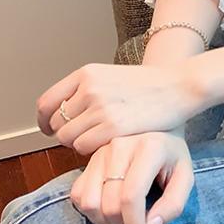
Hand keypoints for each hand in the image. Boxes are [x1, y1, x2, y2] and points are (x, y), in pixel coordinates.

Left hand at [36, 62, 202, 155]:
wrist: (178, 86)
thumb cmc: (148, 86)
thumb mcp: (111, 77)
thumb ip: (87, 91)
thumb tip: (64, 113)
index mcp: (86, 74)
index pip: (47, 102)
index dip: (46, 121)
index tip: (51, 129)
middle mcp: (89, 88)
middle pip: (57, 123)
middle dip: (66, 134)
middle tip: (85, 137)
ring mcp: (100, 107)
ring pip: (68, 138)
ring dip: (80, 143)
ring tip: (100, 139)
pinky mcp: (112, 127)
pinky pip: (84, 147)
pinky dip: (92, 150)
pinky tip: (108, 143)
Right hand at [69, 130, 193, 223]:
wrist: (157, 128)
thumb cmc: (172, 156)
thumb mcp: (185, 177)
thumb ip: (173, 204)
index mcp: (149, 147)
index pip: (132, 197)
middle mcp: (120, 145)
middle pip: (110, 204)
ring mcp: (100, 151)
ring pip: (89, 202)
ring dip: (104, 221)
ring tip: (123, 218)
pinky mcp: (88, 159)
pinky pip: (78, 195)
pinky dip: (91, 211)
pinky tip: (108, 207)